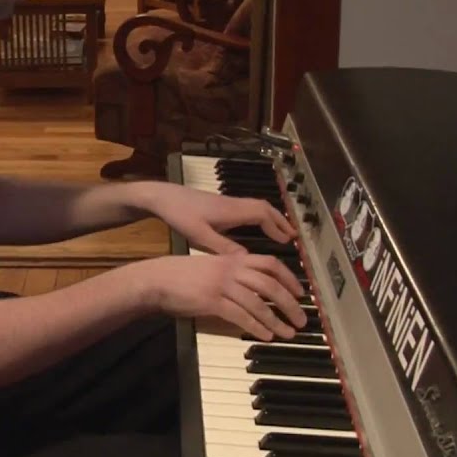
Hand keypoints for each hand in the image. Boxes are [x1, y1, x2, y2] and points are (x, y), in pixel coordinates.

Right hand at [134, 253, 306, 339]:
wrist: (157, 280)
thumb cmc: (182, 275)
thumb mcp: (211, 267)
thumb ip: (232, 274)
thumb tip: (254, 290)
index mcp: (233, 259)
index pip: (270, 264)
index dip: (289, 278)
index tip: (300, 293)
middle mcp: (231, 269)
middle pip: (270, 284)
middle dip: (290, 303)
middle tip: (302, 318)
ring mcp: (222, 285)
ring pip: (258, 303)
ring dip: (277, 320)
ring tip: (288, 333)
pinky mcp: (212, 302)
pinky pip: (241, 315)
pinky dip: (257, 326)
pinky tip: (266, 336)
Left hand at [145, 183, 296, 255]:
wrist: (163, 197)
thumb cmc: (180, 215)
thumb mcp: (199, 235)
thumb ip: (223, 247)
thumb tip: (247, 259)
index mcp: (231, 211)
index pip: (262, 215)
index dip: (277, 228)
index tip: (288, 242)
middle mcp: (233, 204)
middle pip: (264, 208)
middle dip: (281, 221)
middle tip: (294, 237)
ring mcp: (227, 203)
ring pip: (256, 207)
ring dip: (271, 218)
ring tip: (282, 233)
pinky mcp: (220, 205)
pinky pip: (248, 209)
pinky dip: (260, 217)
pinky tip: (258, 228)